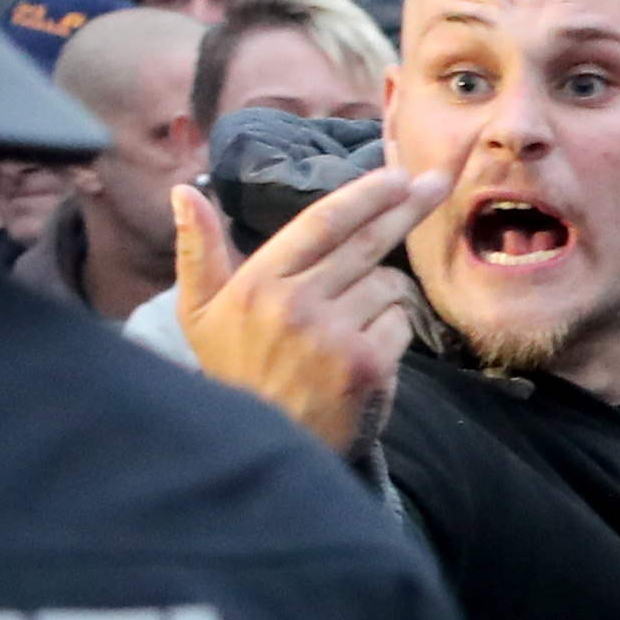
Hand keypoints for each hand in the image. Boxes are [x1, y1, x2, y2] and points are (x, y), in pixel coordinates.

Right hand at [172, 167, 450, 454]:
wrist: (270, 447)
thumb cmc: (237, 373)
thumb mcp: (200, 314)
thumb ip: (200, 250)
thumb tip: (184, 190)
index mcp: (258, 283)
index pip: (322, 222)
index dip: (365, 193)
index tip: (397, 172)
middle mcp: (296, 303)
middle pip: (366, 241)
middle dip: (405, 207)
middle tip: (435, 182)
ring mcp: (334, 334)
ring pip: (387, 285)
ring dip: (381, 295)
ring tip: (349, 325)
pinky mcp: (367, 364)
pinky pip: (401, 323)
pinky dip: (392, 331)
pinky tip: (364, 353)